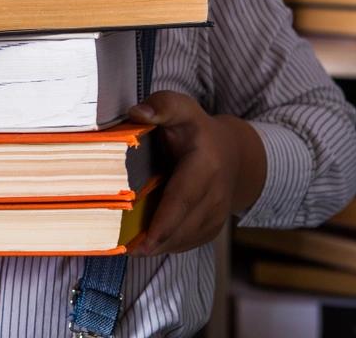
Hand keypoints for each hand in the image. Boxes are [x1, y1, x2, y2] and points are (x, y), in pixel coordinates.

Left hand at [125, 91, 265, 256]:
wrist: (233, 153)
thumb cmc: (196, 130)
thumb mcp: (181, 109)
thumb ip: (162, 106)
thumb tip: (137, 112)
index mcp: (206, 164)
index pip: (183, 198)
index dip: (163, 221)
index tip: (143, 241)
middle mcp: (217, 194)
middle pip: (182, 225)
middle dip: (153, 241)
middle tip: (122, 249)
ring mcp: (218, 215)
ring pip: (184, 239)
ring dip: (157, 247)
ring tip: (128, 248)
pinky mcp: (213, 228)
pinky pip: (188, 243)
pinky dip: (166, 246)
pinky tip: (145, 245)